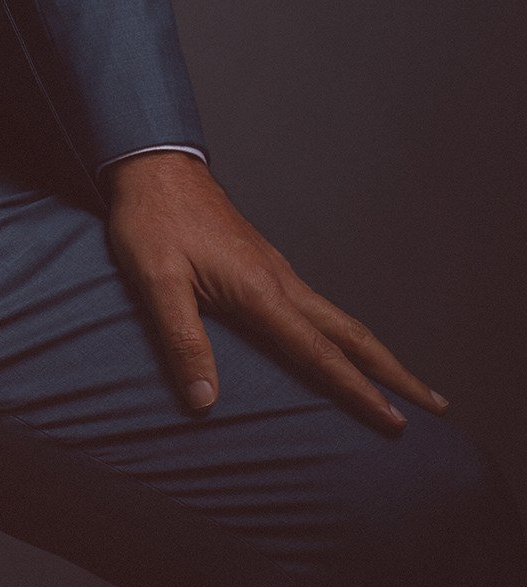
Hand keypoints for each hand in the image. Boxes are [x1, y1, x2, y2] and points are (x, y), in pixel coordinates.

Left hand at [103, 151, 448, 434]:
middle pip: (350, 334)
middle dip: (394, 372)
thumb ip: (182, 340)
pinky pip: (315, 308)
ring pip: (337, 319)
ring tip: (400, 385)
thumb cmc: (152, 219)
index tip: (397, 422)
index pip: (320, 353)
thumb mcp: (156, 280)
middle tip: (435, 405)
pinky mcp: (264, 264)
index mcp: (261, 290)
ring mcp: (275, 270)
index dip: (359, 392)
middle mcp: (280, 280)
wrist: (152, 163)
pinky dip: (341, 335)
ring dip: (373, 354)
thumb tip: (204, 401)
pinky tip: (336, 347)